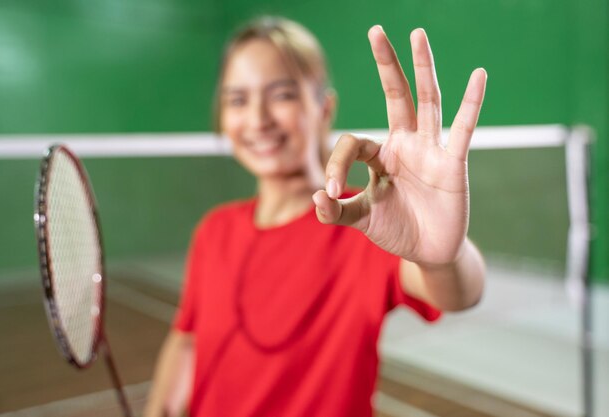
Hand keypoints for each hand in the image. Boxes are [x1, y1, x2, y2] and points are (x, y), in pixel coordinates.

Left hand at [312, 26, 486, 266]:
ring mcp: (430, 150)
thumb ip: (337, 211)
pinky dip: (471, 104)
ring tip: (417, 34)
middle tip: (375, 30)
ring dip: (422, 69)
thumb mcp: (362, 220)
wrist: (428, 252)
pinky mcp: (453, 164)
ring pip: (426, 102)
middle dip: (386, 65)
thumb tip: (316, 197)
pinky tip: (478, 75)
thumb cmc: (396, 229)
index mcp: (380, 156)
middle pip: (395, 96)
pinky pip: (463, 130)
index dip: (335, 164)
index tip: (329, 192)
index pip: (353, 144)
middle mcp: (405, 145)